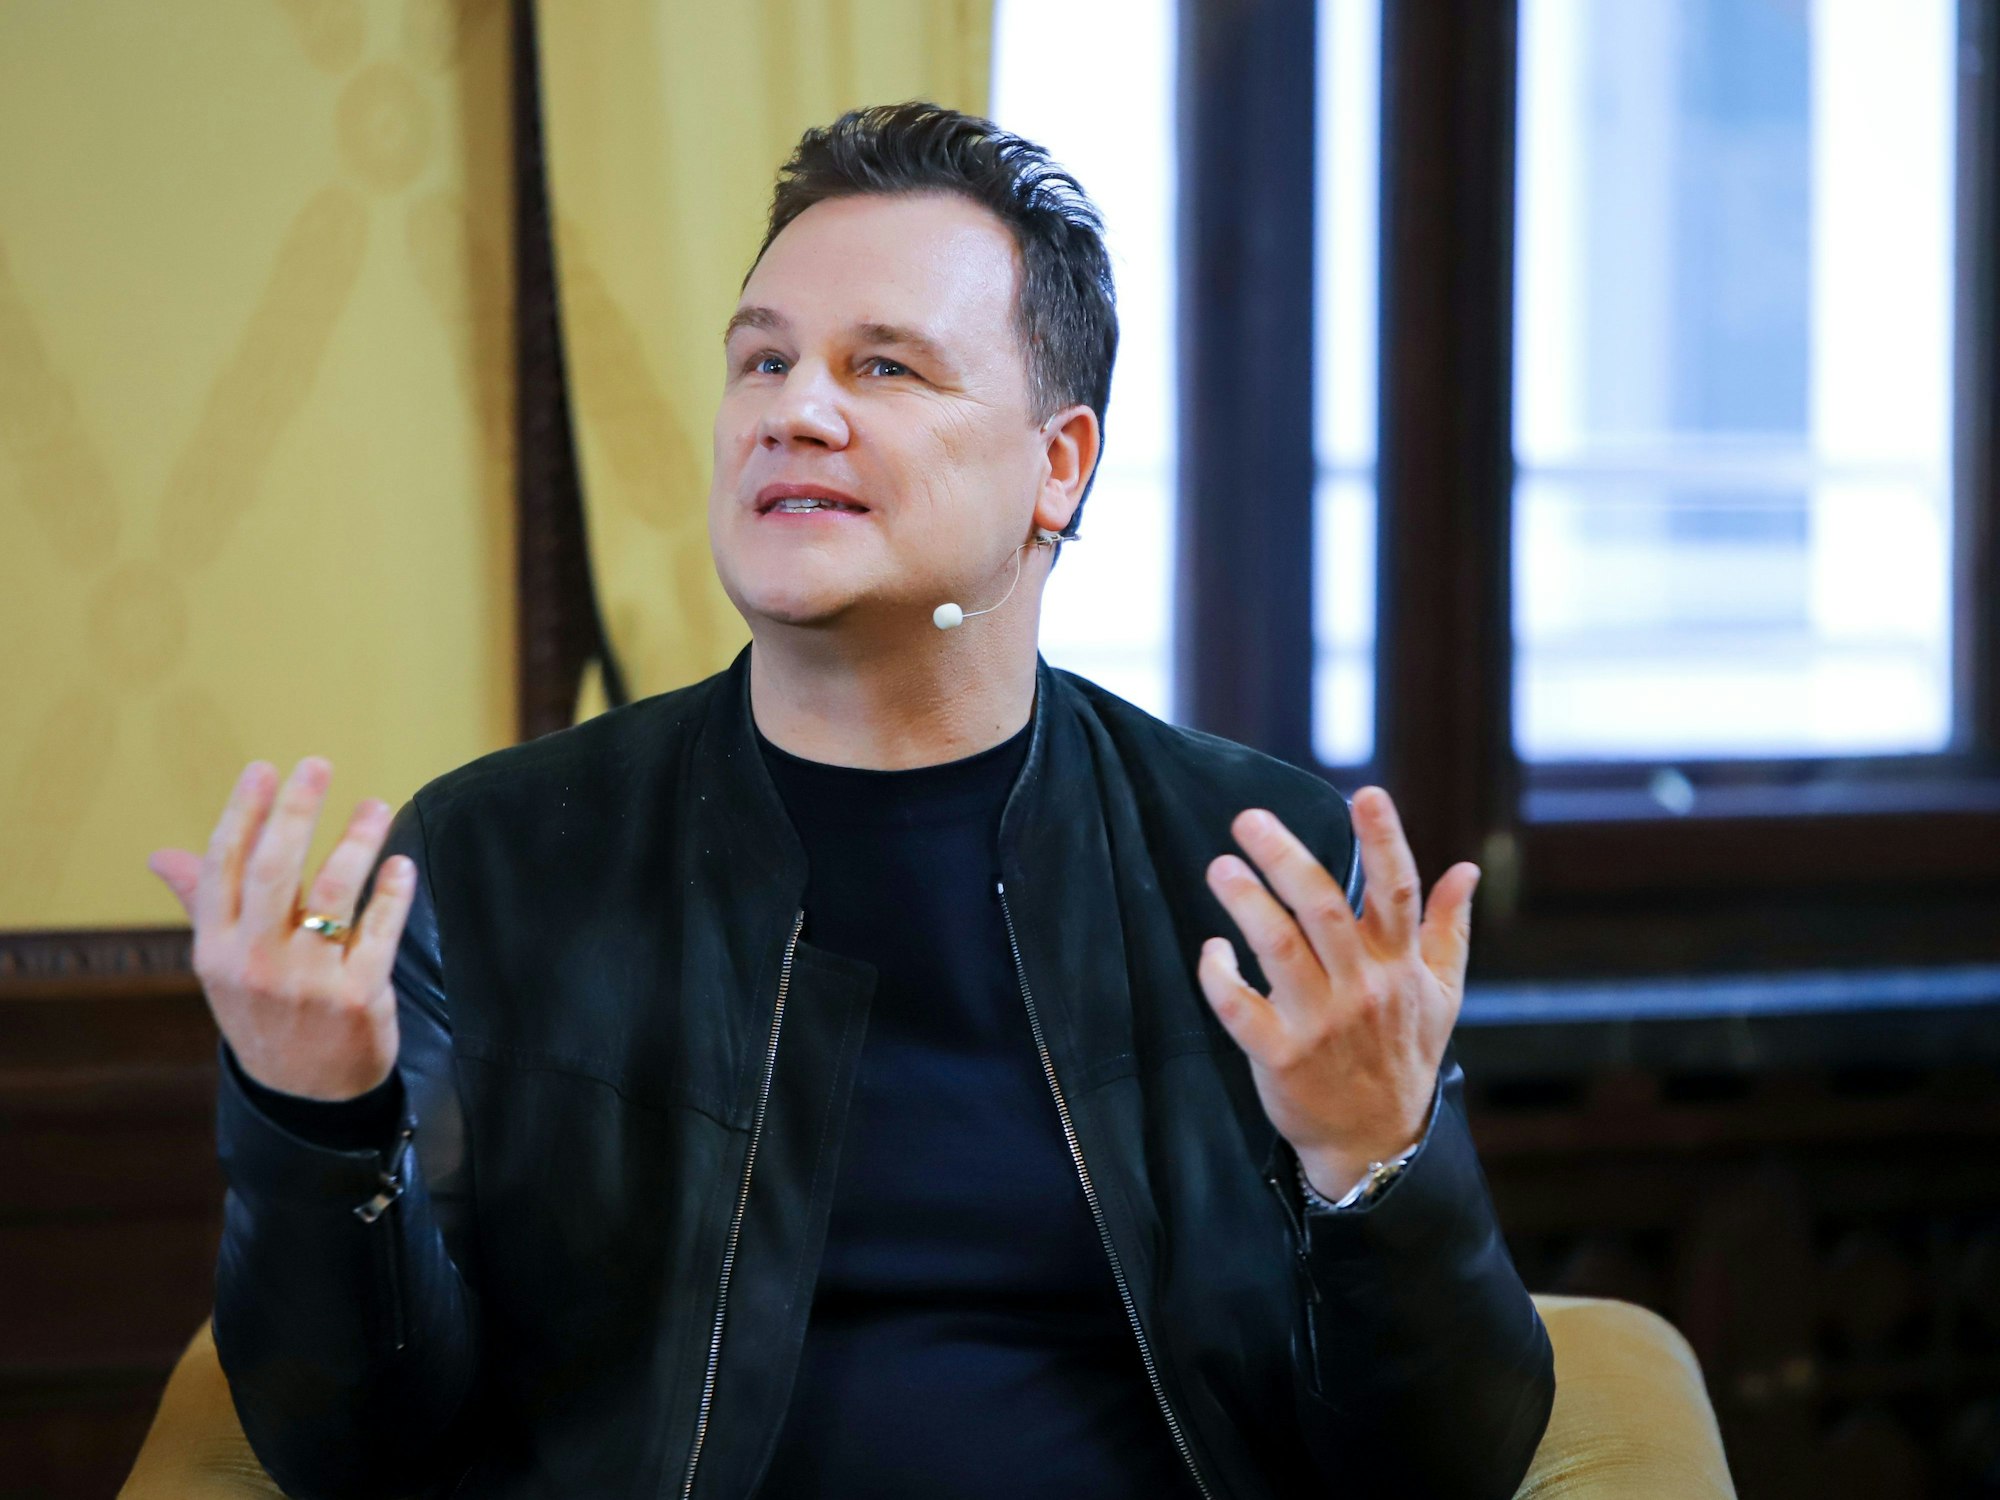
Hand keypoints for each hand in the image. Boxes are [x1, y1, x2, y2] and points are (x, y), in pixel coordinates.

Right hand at [147, 757, 414, 1101]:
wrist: (304, 1096)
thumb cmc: (265, 1013)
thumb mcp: (223, 967)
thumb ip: (203, 904)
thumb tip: (160, 855)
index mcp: (216, 949)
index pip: (223, 868)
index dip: (243, 814)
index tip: (263, 769)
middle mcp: (255, 963)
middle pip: (273, 871)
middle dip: (295, 812)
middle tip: (317, 765)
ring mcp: (307, 982)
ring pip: (332, 894)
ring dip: (356, 842)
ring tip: (376, 806)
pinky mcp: (357, 997)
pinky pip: (378, 932)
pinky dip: (392, 895)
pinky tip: (401, 867)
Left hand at [1197, 787, 1476, 1198]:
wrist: (1377, 1143)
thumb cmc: (1404, 1056)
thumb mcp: (1441, 994)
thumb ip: (1448, 927)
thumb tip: (1465, 869)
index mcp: (1400, 965)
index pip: (1396, 891)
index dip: (1383, 840)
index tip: (1365, 794)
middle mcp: (1362, 987)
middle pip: (1323, 908)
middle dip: (1286, 858)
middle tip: (1247, 819)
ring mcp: (1320, 1022)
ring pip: (1278, 949)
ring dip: (1246, 904)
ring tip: (1221, 868)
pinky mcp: (1280, 1055)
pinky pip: (1240, 1008)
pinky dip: (1219, 975)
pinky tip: (1212, 948)